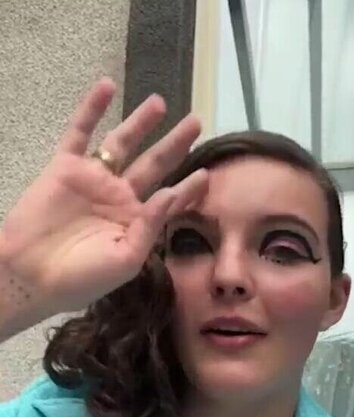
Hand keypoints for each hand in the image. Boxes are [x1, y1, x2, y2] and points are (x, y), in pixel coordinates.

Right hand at [0, 78, 207, 316]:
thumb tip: (169, 192)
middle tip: (196, 122)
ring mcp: (92, 180)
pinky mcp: (65, 167)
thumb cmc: (81, 278)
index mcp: (135, 223)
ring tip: (160, 103)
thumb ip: (150, 227)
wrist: (31, 276)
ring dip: (140, 123)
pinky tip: (106, 86)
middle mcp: (118, 198)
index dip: (188, 188)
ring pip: (121, 143)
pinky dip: (91, 109)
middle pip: (153, 164)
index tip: (207, 174)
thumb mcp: (125, 260)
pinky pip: (80, 132)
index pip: (168, 200)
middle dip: (174, 144)